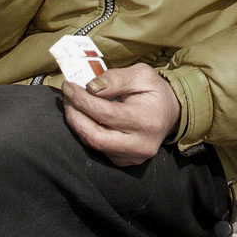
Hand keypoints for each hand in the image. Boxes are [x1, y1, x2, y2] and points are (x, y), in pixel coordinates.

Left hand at [61, 63, 180, 166]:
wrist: (170, 112)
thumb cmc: (154, 90)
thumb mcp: (141, 74)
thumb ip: (116, 78)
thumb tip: (91, 87)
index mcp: (146, 121)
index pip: (105, 113)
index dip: (83, 100)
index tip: (69, 85)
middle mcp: (140, 144)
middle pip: (95, 136)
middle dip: (74, 115)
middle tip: (66, 96)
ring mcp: (133, 157)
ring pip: (94, 145)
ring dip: (77, 124)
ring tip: (71, 104)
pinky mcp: (125, 162)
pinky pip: (99, 149)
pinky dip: (86, 132)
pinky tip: (83, 117)